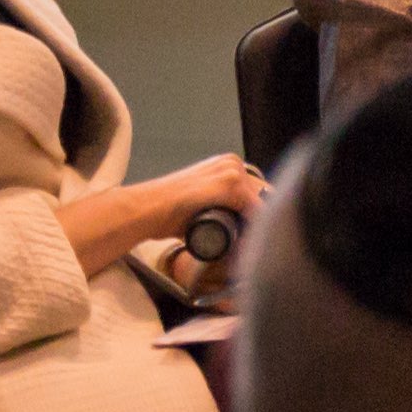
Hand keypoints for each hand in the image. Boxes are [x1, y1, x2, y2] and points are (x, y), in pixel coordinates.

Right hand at [58, 153, 259, 277]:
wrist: (144, 210)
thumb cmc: (168, 212)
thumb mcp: (200, 205)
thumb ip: (220, 209)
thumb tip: (237, 229)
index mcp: (228, 165)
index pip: (261, 193)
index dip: (264, 217)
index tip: (266, 236)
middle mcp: (233, 163)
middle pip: (266, 197)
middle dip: (267, 221)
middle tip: (262, 245)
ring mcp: (232, 171)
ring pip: (263, 205)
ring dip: (263, 227)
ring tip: (257, 248)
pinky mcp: (229, 184)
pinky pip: (256, 210)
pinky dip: (258, 228)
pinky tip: (257, 244)